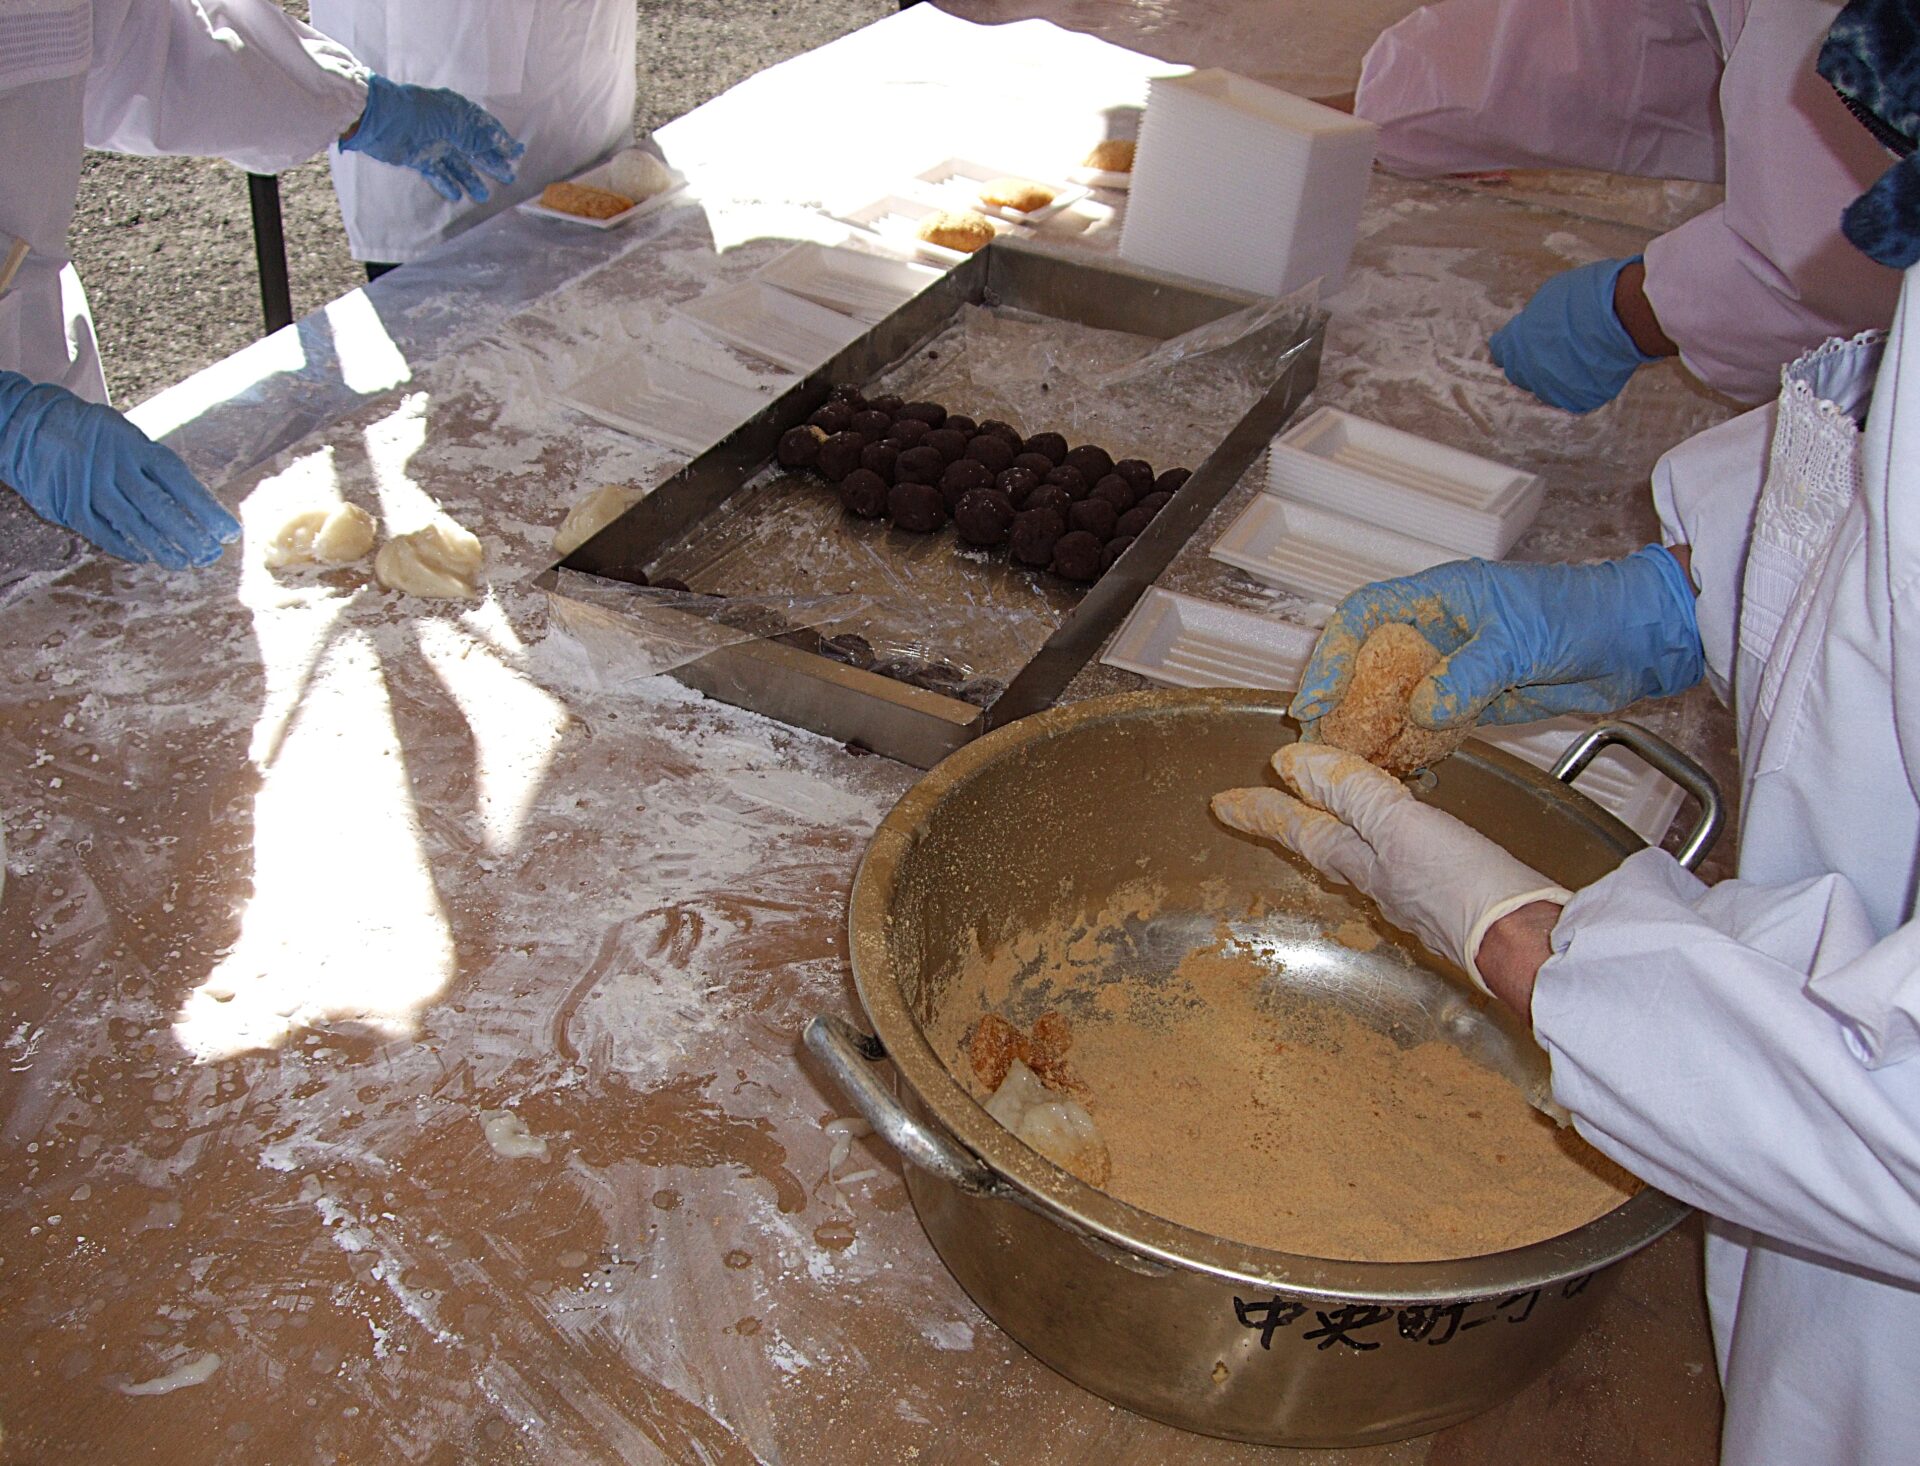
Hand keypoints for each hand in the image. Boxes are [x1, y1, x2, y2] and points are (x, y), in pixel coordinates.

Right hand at [0, 372, 238, 567]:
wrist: (34, 424)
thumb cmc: (98, 437)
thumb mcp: (130, 439)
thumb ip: (157, 469)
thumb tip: (198, 505)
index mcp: (136, 447)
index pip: (180, 481)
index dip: (206, 509)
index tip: (229, 532)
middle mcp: (115, 466)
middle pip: (159, 507)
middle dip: (189, 535)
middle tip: (210, 556)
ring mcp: (91, 486)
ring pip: (132, 524)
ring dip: (161, 547)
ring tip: (184, 563)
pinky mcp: (69, 503)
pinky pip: (101, 532)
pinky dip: (124, 547)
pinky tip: (144, 557)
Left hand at [340, 74, 523, 203]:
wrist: (379, 119)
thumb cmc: (417, 114)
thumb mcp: (453, 122)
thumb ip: (476, 136)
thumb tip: (499, 145)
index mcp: (456, 113)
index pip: (483, 127)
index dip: (500, 140)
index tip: (515, 153)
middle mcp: (446, 128)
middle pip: (474, 148)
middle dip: (491, 162)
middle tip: (508, 177)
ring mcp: (432, 143)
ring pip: (457, 164)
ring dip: (470, 179)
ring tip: (482, 195)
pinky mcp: (418, 157)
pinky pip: (437, 173)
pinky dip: (446, 183)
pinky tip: (456, 195)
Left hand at [1213, 743, 1567, 990]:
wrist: (1529, 945)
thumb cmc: (1468, 890)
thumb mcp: (1401, 827)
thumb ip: (1351, 793)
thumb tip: (1293, 766)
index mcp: (1364, 863)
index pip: (1299, 831)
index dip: (1262, 811)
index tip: (1224, 804)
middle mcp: (1381, 885)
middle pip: (1323, 845)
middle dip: (1290, 823)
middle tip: (1259, 808)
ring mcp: (1415, 898)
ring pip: (1359, 858)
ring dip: (1335, 831)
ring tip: (1321, 816)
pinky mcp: (1453, 905)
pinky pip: (1399, 866)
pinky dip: (1385, 845)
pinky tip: (1400, 845)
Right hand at [1290, 546, 1703, 735]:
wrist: (1634, 641)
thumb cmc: (1581, 615)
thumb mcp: (1520, 642)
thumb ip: (1468, 675)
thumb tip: (1421, 711)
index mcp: (1439, 598)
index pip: (1365, 616)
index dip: (1332, 654)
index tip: (1315, 697)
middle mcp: (1438, 631)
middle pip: (1370, 661)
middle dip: (1341, 699)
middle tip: (1321, 740)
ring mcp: (1455, 667)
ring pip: (1395, 697)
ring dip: (1373, 728)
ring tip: (1350, 763)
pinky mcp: (1475, 700)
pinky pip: (1429, 724)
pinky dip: (1412, 746)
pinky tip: (1398, 770)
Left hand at [1488, 256, 1654, 411]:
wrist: (1624, 315)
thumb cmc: (1587, 297)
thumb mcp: (1548, 298)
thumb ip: (1533, 320)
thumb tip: (1531, 328)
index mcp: (1516, 345)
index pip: (1501, 351)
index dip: (1511, 345)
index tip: (1519, 342)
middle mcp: (1530, 373)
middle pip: (1520, 373)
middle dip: (1530, 362)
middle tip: (1552, 348)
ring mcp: (1554, 390)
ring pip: (1546, 387)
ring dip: (1554, 375)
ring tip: (1577, 355)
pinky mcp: (1579, 400)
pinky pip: (1573, 395)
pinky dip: (1580, 383)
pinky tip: (1592, 367)